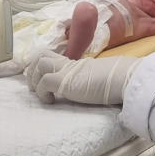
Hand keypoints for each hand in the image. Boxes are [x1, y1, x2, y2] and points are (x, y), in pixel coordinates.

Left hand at [26, 50, 140, 105]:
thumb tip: (90, 87)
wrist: (123, 79)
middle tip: (34, 86)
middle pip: (40, 55)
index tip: (39, 78)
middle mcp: (68, 64)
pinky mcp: (65, 81)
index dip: (40, 65)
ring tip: (41, 94)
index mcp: (75, 64)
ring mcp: (66, 70)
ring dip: (34, 80)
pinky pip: (44, 82)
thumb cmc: (115, 81)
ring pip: (39, 64)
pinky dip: (42, 93)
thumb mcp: (96, 78)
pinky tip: (50, 101)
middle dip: (32, 70)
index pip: (51, 56)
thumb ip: (87, 79)